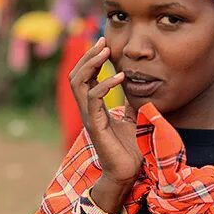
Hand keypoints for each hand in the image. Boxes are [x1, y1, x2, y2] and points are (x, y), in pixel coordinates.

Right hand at [69, 37, 141, 188]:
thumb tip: (137, 87)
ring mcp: (90, 117)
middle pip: (76, 76)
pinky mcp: (96, 126)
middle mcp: (88, 110)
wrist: (128, 172)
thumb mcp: (133, 118)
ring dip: (91, 65)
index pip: (85, 77)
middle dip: (87, 56)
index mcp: (94, 107)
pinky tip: (120, 77)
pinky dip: (105, 85)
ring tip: (105, 52)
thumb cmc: (130, 148)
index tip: (103, 42)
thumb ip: (130, 102)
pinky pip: (94, 99)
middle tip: (102, 41)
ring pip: (78, 84)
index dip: (92, 58)